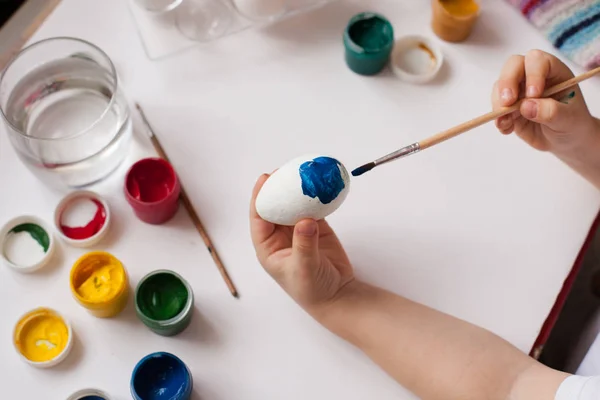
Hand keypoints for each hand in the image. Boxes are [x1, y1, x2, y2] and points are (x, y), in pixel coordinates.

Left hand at [250, 174, 354, 314]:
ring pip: (293, 204)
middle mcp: (279, 236)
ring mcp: (298, 230)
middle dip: (278, 188)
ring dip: (296, 190)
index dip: (259, 196)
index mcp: (268, 247)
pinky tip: (320, 185)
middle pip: (274, 206)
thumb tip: (305, 220)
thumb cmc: (313, 289)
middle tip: (286, 169)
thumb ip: (304, 244)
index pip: (258, 217)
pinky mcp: (316, 228)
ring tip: (303, 172)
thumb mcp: (305, 268)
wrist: (338, 295)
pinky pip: (313, 207)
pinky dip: (316, 197)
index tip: (265, 178)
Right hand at [492, 50, 598, 155]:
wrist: (563, 140)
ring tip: (507, 123)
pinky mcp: (508, 106)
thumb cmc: (572, 124)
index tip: (533, 94)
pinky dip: (497, 118)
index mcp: (554, 72)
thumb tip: (526, 106)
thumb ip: (552, 111)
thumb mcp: (569, 120)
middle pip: (513, 65)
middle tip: (507, 103)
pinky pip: (496, 106)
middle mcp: (533, 76)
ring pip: (500, 86)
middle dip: (507, 82)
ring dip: (499, 104)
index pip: (538, 61)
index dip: (533, 74)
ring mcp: (518, 90)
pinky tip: (508, 129)